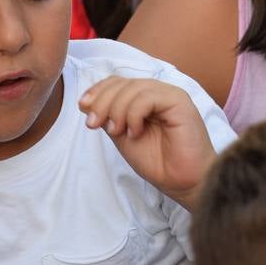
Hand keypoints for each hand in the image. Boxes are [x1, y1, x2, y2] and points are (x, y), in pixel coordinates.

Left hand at [79, 77, 215, 209]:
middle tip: (94, 124)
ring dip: (117, 110)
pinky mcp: (180, 102)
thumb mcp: (123, 136)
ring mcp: (170, 94)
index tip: (83, 108)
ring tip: (117, 132)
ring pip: (133, 88)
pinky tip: (135, 132)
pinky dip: (134, 114)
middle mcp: (158, 92)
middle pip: (122, 82)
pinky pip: (148, 97)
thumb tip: (87, 102)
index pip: (118, 82)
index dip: (98, 90)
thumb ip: (109, 117)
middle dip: (102, 101)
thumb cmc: (157, 162)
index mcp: (145, 97)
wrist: (182, 182)